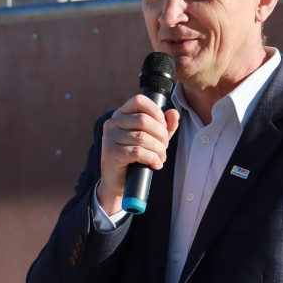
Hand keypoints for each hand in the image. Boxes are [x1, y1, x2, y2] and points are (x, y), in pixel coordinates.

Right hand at [97, 95, 180, 214]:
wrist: (118, 182)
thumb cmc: (135, 157)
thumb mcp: (153, 139)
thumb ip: (164, 126)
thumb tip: (174, 113)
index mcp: (121, 114)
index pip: (139, 100)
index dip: (156, 112)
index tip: (164, 127)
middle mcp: (112, 122)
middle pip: (143, 120)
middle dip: (160, 135)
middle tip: (164, 147)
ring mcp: (109, 137)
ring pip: (142, 138)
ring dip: (158, 150)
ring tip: (161, 158)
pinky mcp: (111, 153)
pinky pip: (138, 152)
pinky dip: (152, 159)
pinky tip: (155, 165)